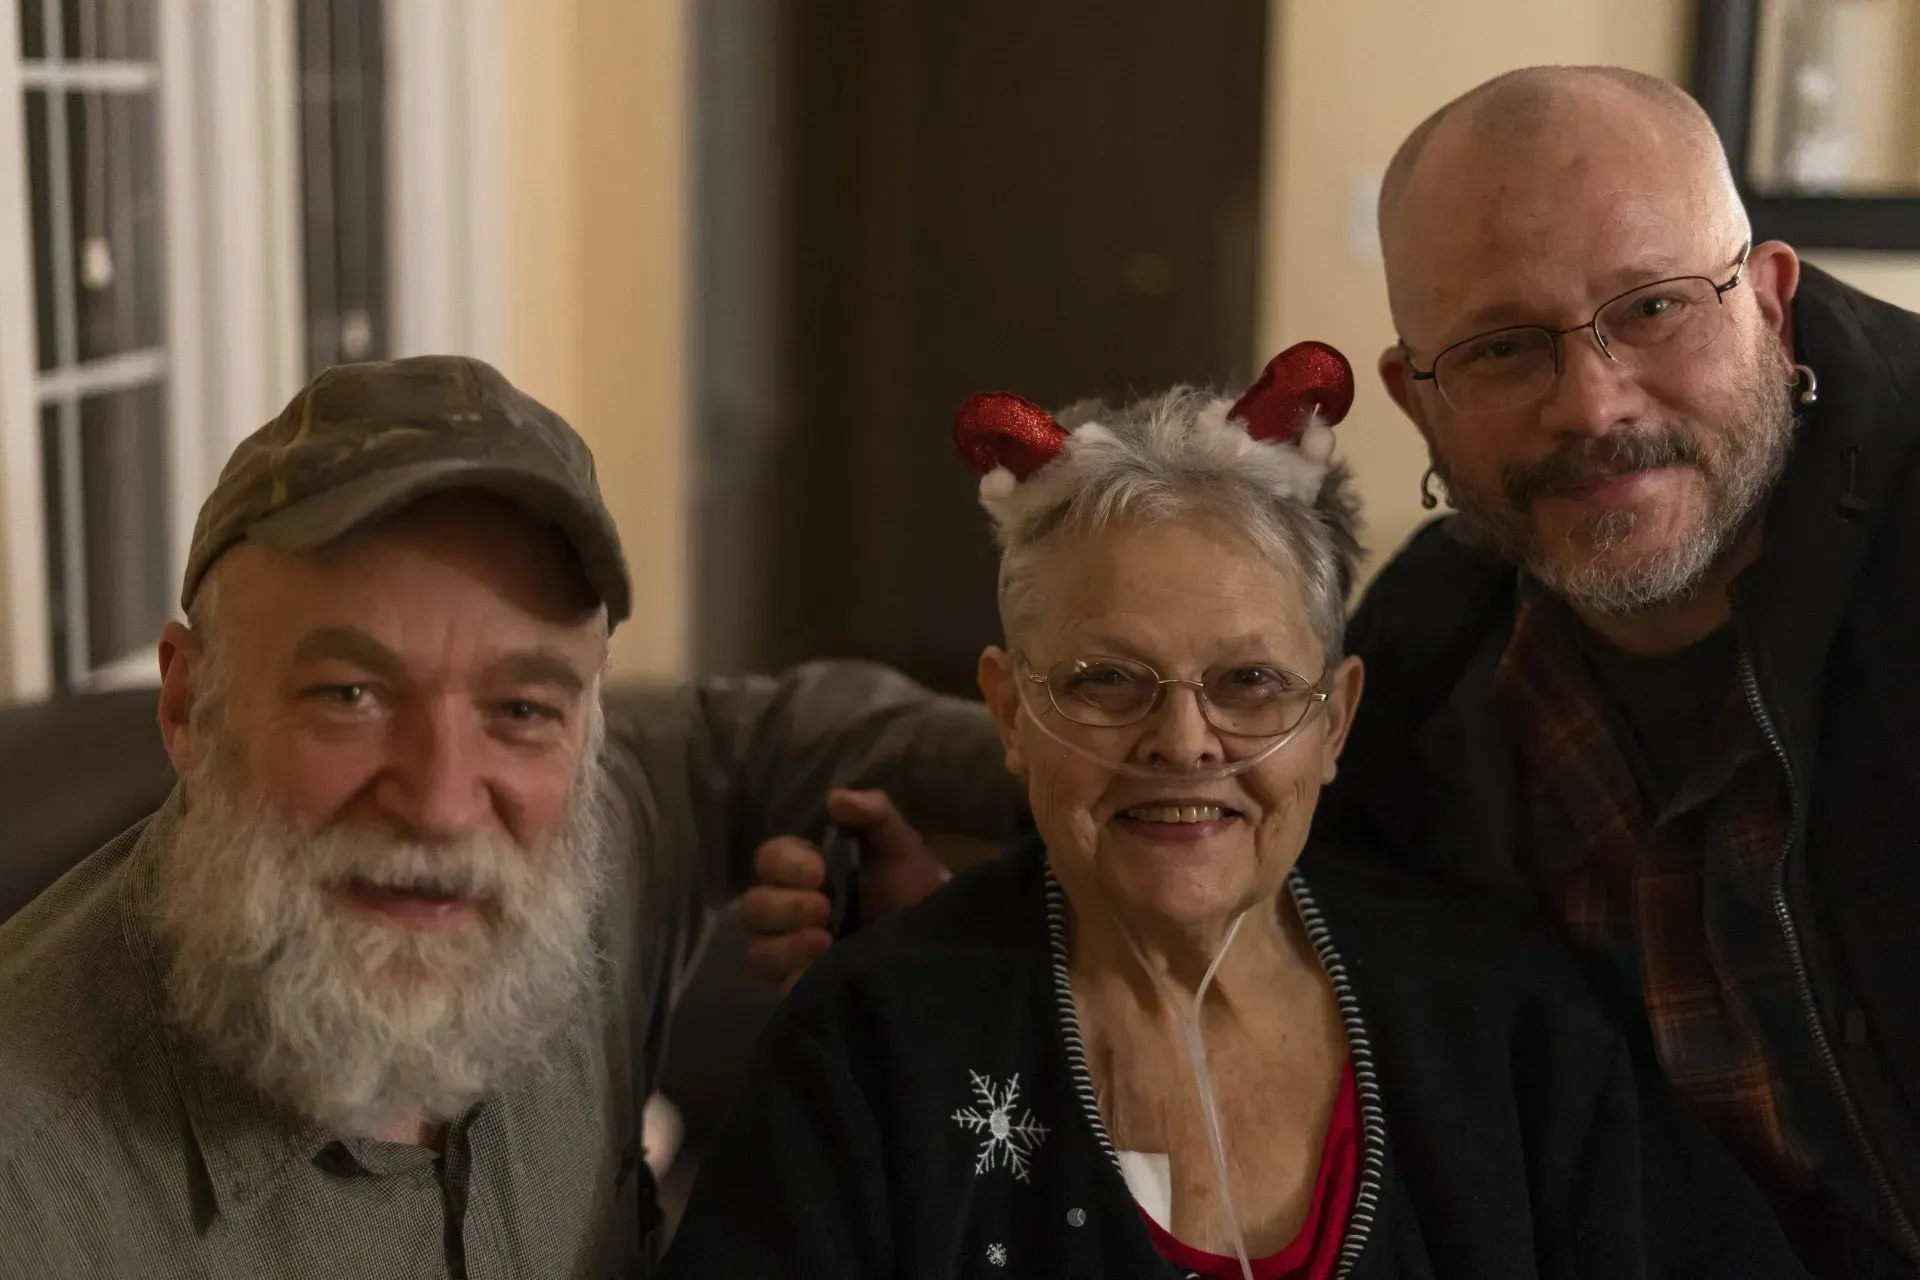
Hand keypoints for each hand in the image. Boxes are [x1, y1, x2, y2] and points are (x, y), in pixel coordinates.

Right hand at [740, 789, 951, 990]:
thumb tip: (836, 798)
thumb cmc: (910, 884)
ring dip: (788, 946)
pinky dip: (795, 981)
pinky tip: (821, 972)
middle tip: (824, 909)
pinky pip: (780, 989)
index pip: (767, 860)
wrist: (935, 936)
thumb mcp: (898, 843)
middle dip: (785, 907)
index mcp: (801, 870)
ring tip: (826, 943)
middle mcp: (787, 910)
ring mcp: (791, 952)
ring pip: (760, 951)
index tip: (818, 871)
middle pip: (753, 908)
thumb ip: (874, 812)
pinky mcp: (803, 988)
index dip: (785, 865)